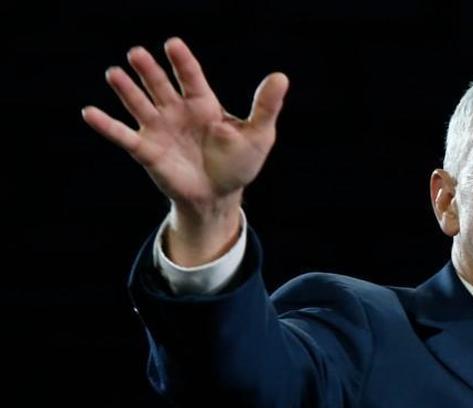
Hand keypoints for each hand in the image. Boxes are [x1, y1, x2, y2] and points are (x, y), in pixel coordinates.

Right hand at [82, 37, 287, 261]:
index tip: (172, 44)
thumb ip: (266, 106)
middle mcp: (177, 111)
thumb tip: (281, 77)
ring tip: (115, 73)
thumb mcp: (258, 135)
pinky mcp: (147, 150)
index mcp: (203, 104)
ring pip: (139, 104)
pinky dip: (107, 125)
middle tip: (137, 53)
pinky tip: (90, 112)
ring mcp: (159, 129)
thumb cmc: (239, 164)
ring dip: (126, 90)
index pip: (191, 77)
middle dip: (149, 71)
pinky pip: (124, 136)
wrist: (219, 197)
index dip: (182, 62)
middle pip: (160, 85)